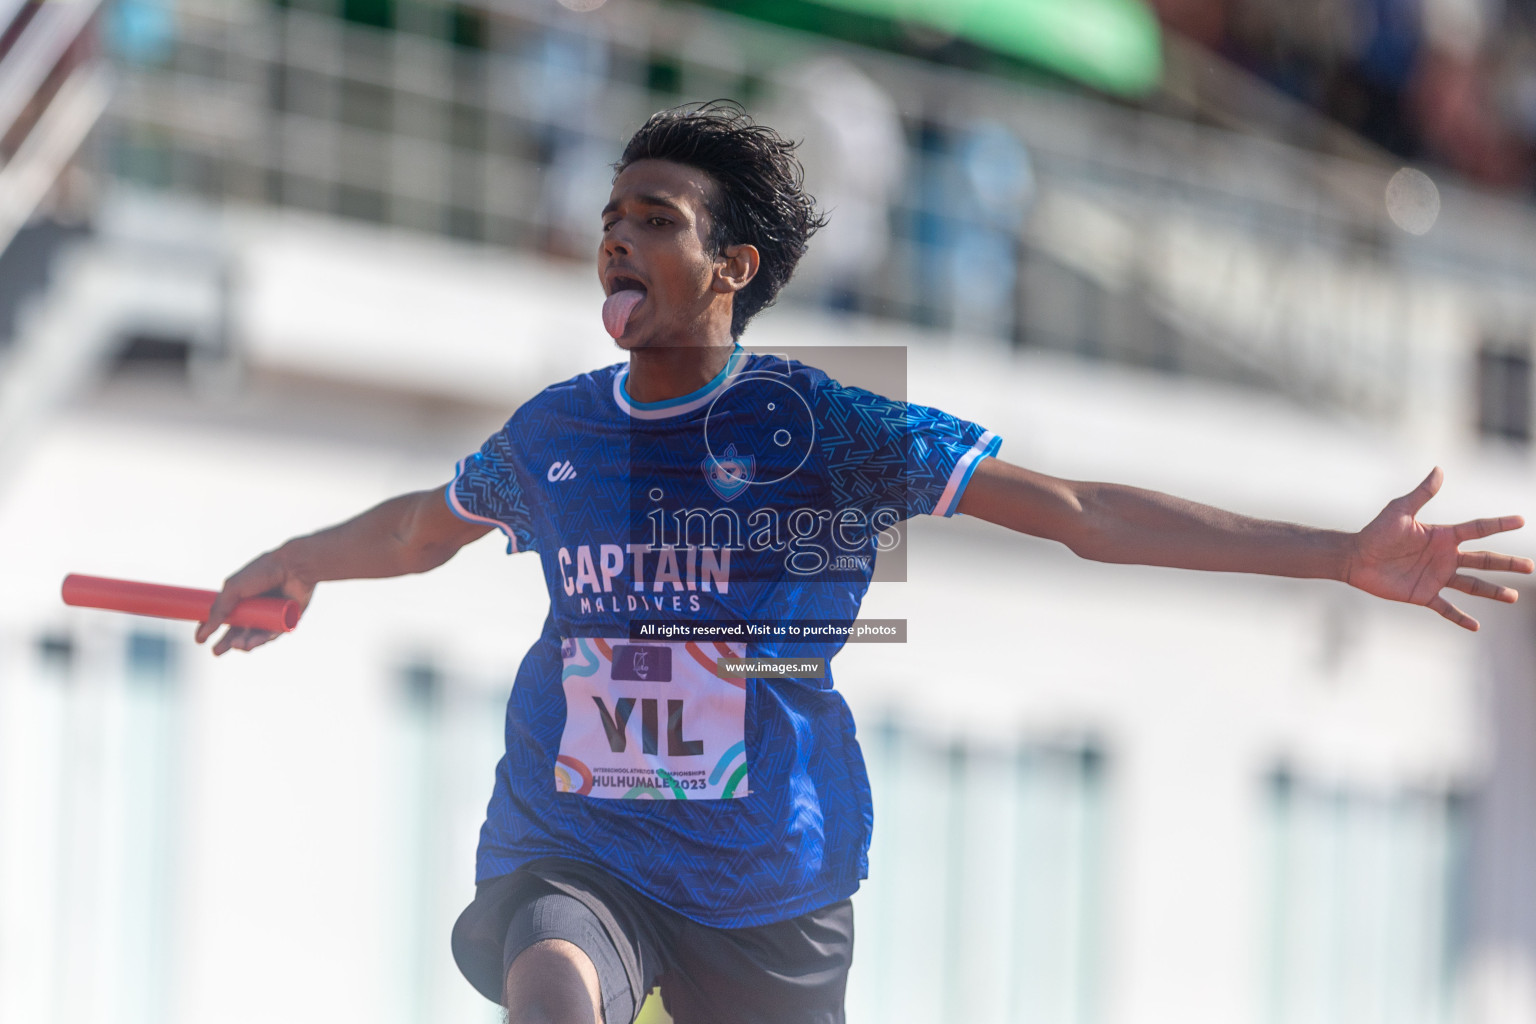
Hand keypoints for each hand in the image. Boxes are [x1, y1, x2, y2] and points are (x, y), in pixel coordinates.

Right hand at [194, 548, 314, 654]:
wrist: (293, 567)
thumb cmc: (263, 572)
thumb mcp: (233, 588)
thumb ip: (218, 608)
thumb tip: (203, 631)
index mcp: (241, 598)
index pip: (224, 618)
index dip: (212, 629)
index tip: (200, 640)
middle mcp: (256, 609)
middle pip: (239, 632)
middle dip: (227, 643)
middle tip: (216, 651)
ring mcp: (271, 616)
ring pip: (255, 636)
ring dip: (244, 644)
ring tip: (237, 646)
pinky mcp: (287, 621)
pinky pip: (272, 635)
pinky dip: (262, 640)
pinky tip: (251, 643)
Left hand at [1345, 467, 1532, 629]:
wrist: (1355, 558)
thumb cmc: (1376, 532)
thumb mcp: (1400, 510)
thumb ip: (1422, 493)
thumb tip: (1439, 469)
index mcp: (1443, 536)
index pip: (1478, 529)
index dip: (1499, 524)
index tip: (1521, 521)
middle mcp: (1445, 557)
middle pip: (1484, 560)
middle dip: (1507, 563)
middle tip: (1530, 567)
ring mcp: (1436, 576)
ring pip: (1472, 585)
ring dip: (1492, 591)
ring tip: (1513, 597)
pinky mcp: (1423, 594)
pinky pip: (1446, 608)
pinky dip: (1460, 617)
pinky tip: (1476, 626)